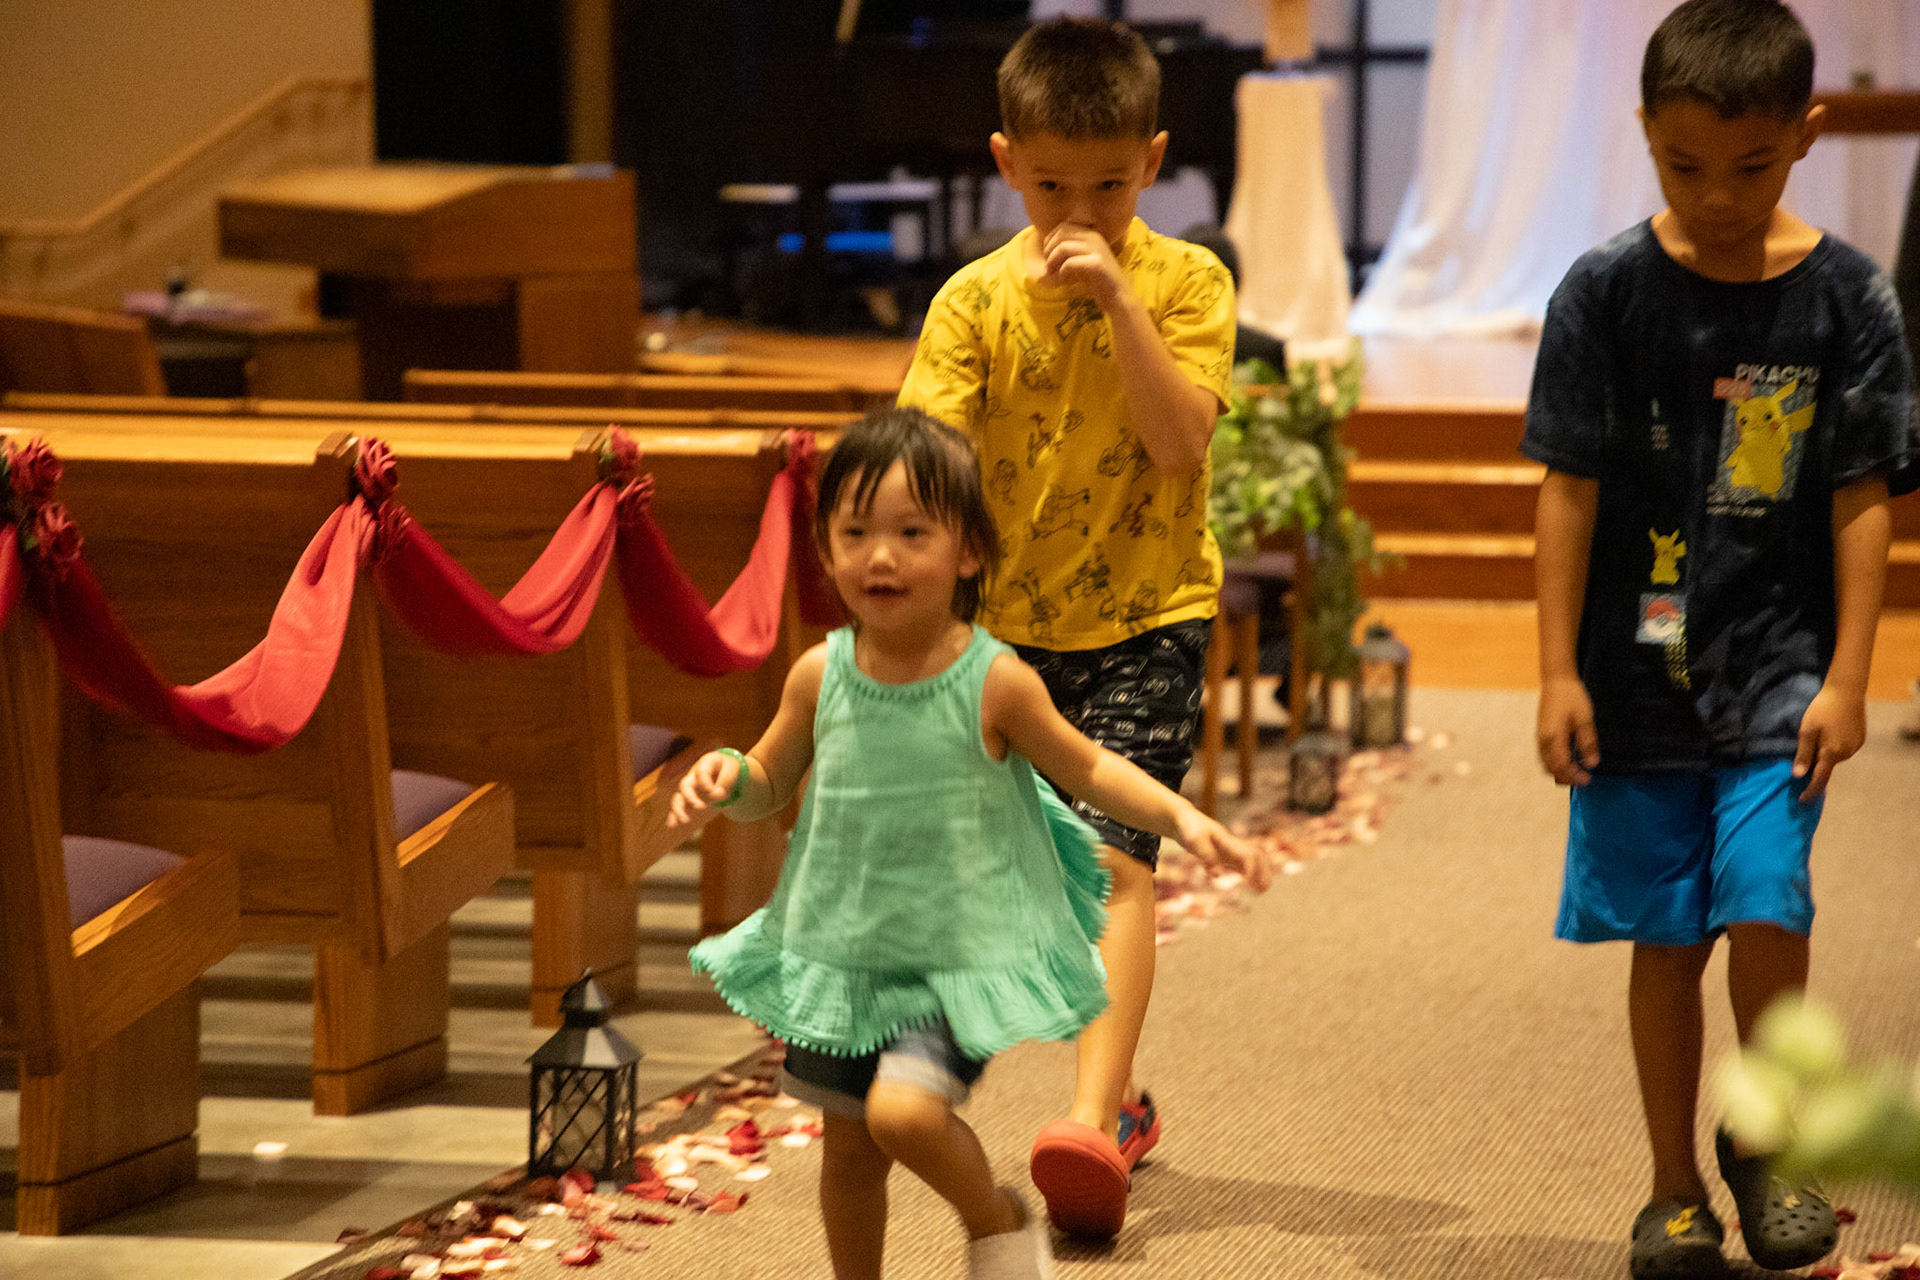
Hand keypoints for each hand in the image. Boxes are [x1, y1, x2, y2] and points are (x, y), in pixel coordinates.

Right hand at [667, 750, 742, 828]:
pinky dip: (674, 816)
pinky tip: (672, 825)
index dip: (706, 783)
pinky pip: (678, 808)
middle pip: (685, 785)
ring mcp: (689, 790)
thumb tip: (716, 794)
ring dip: (679, 809)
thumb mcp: (733, 768)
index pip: (701, 772)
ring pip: (678, 798)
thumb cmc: (729, 769)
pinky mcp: (689, 802)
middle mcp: (693, 776)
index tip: (715, 793)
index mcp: (705, 763)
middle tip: (701, 808)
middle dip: (691, 797)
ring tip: (685, 821)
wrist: (727, 773)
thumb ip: (726, 779)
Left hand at [1040, 222, 1123, 307]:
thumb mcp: (1083, 261)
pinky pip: (1070, 263)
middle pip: (1061, 233)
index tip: (1047, 256)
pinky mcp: (1096, 264)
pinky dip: (1061, 272)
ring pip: (1063, 247)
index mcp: (1091, 235)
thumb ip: (1070, 252)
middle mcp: (1094, 238)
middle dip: (1049, 250)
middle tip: (1048, 267)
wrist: (1119, 297)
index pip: (1063, 226)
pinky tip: (1063, 281)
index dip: (1050, 239)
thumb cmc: (1099, 281)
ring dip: (1052, 261)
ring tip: (1052, 275)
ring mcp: (1097, 250)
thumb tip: (1046, 250)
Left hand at [1174, 806, 1272, 892]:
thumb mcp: (1194, 840)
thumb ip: (1206, 856)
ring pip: (1250, 861)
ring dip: (1258, 874)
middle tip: (1264, 889)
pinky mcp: (1222, 854)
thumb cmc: (1188, 827)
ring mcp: (1228, 849)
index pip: (1248, 855)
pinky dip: (1246, 874)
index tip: (1249, 883)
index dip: (1252, 869)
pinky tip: (1248, 885)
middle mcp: (1232, 845)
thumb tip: (1217, 875)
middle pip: (1257, 856)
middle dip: (1263, 871)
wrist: (1182, 819)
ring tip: (1261, 891)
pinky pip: (1239, 865)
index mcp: (1228, 841)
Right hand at [1537, 674, 1599, 785]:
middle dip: (1567, 777)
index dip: (1574, 776)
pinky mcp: (1542, 734)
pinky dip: (1557, 764)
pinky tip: (1570, 760)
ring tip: (1578, 771)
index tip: (1588, 779)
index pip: (1561, 766)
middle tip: (1585, 778)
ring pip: (1547, 764)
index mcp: (1553, 737)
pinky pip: (1546, 756)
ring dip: (1561, 772)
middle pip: (1551, 769)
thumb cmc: (1571, 697)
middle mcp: (1543, 741)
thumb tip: (1592, 763)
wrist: (1557, 681)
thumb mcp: (1585, 719)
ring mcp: (1540, 738)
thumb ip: (1588, 742)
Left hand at [1793, 682, 1865, 800]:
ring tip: (1817, 737)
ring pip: (1834, 757)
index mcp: (1832, 753)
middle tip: (1802, 755)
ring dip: (1824, 754)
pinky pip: (1843, 749)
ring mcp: (1856, 746)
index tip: (1801, 800)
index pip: (1820, 779)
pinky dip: (1833, 747)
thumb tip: (1798, 775)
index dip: (1810, 790)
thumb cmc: (1822, 709)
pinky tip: (1829, 732)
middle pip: (1826, 766)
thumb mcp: (1807, 731)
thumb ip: (1803, 754)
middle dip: (1814, 766)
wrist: (1846, 691)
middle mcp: (1846, 753)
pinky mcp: (1860, 739)